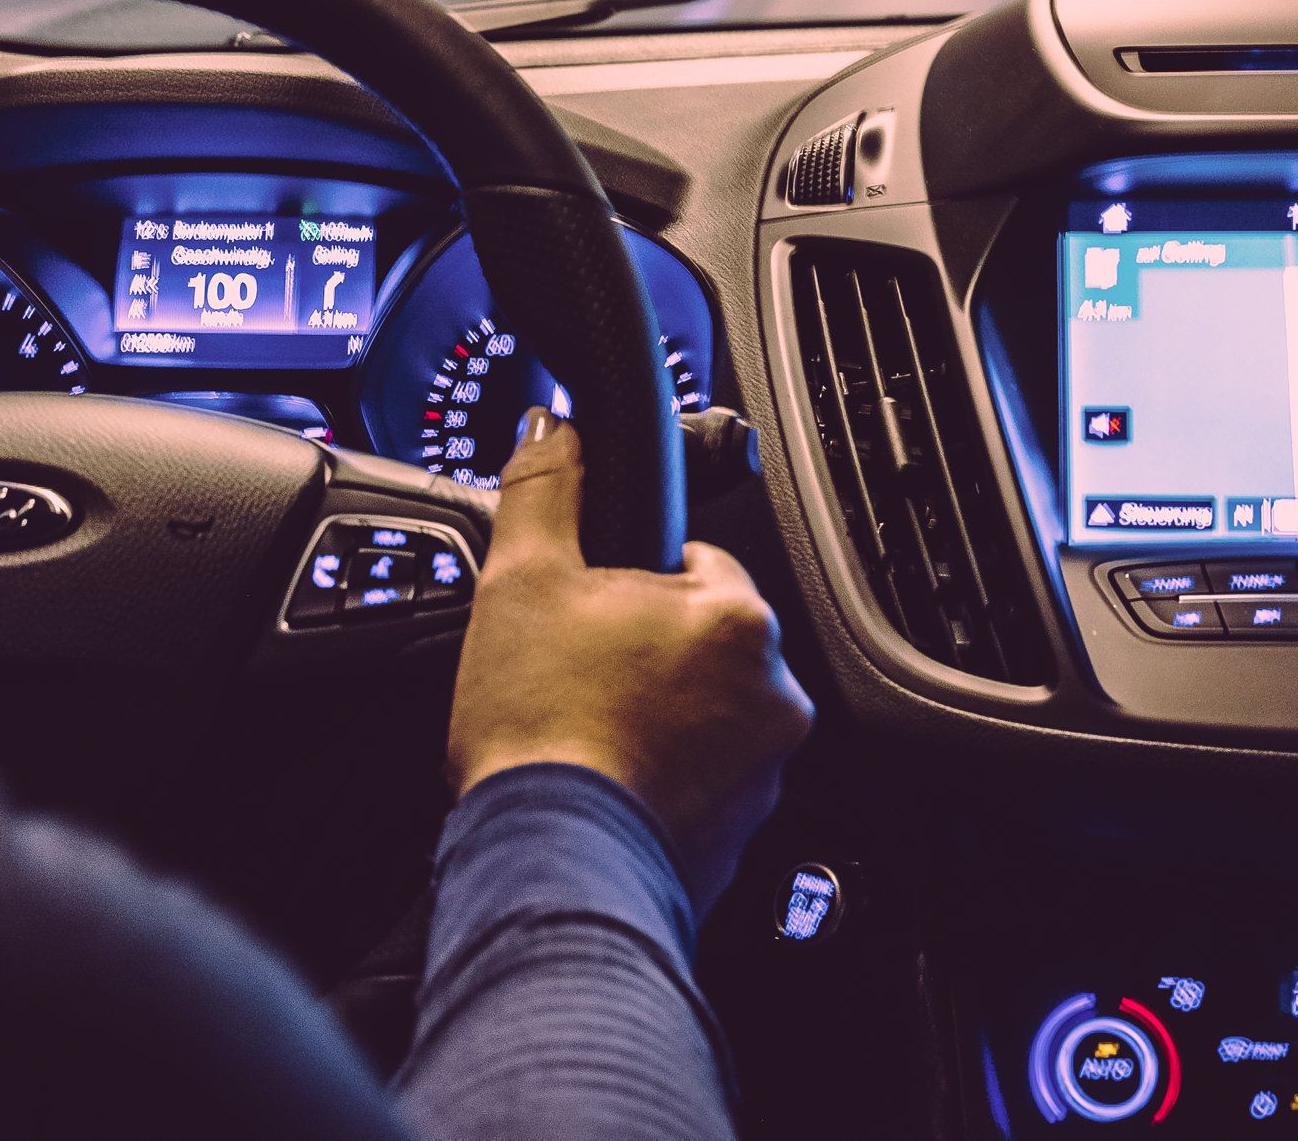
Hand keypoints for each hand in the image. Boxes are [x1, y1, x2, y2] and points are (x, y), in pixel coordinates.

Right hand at [445, 410, 814, 910]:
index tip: (586, 612)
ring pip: (705, 715)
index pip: (694, 561)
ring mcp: (764, 774)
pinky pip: (700, 786)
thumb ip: (546, 490)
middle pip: (702, 642)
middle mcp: (774, 695)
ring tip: (582, 732)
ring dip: (655, 717)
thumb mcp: (523, 580)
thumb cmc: (541, 731)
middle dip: (643, 651)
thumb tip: (554, 431)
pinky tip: (601, 783)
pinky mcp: (740, 839)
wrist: (548, 866)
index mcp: (738, 617)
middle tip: (573, 672)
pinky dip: (658, 782)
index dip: (626, 579)